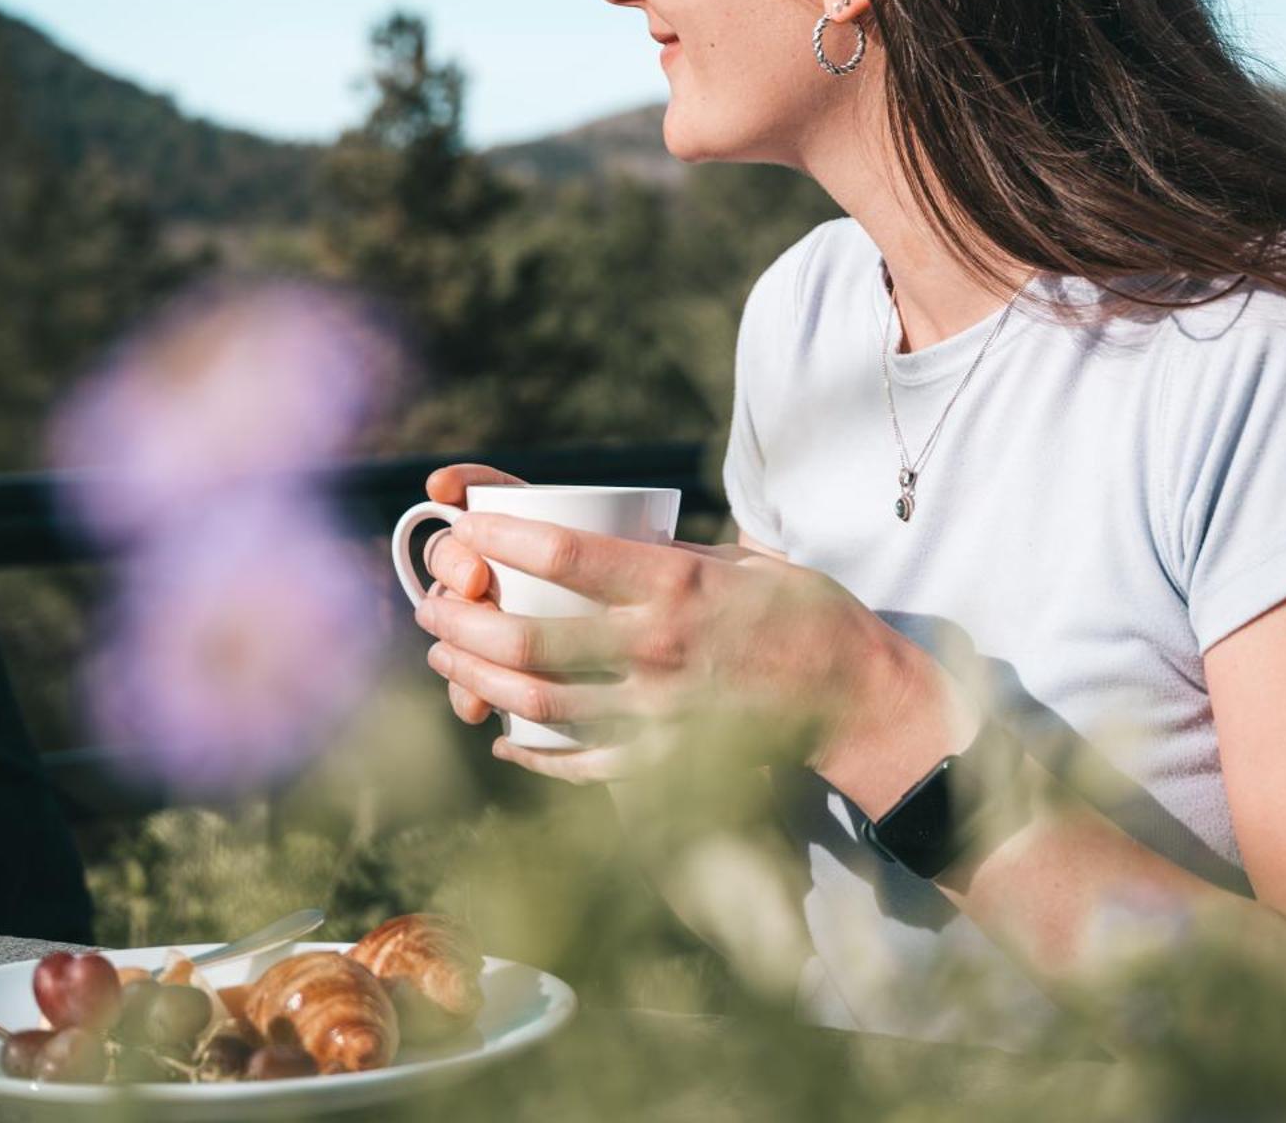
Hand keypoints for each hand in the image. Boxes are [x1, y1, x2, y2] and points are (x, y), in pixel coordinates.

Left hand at [411, 488, 918, 785]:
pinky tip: (500, 734)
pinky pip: (575, 763)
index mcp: (679, 586)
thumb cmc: (795, 609)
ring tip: (444, 655)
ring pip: (539, 706)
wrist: (854, 695)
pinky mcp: (663, 762)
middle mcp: (661, 652)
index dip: (500, 538)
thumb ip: (660, 551)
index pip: (568, 557)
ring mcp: (658, 716)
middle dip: (463, 620)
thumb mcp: (735, 555)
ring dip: (475, 679)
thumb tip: (579, 526)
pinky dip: (527, 751)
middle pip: (533, 641)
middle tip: (431, 601)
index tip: (462, 523)